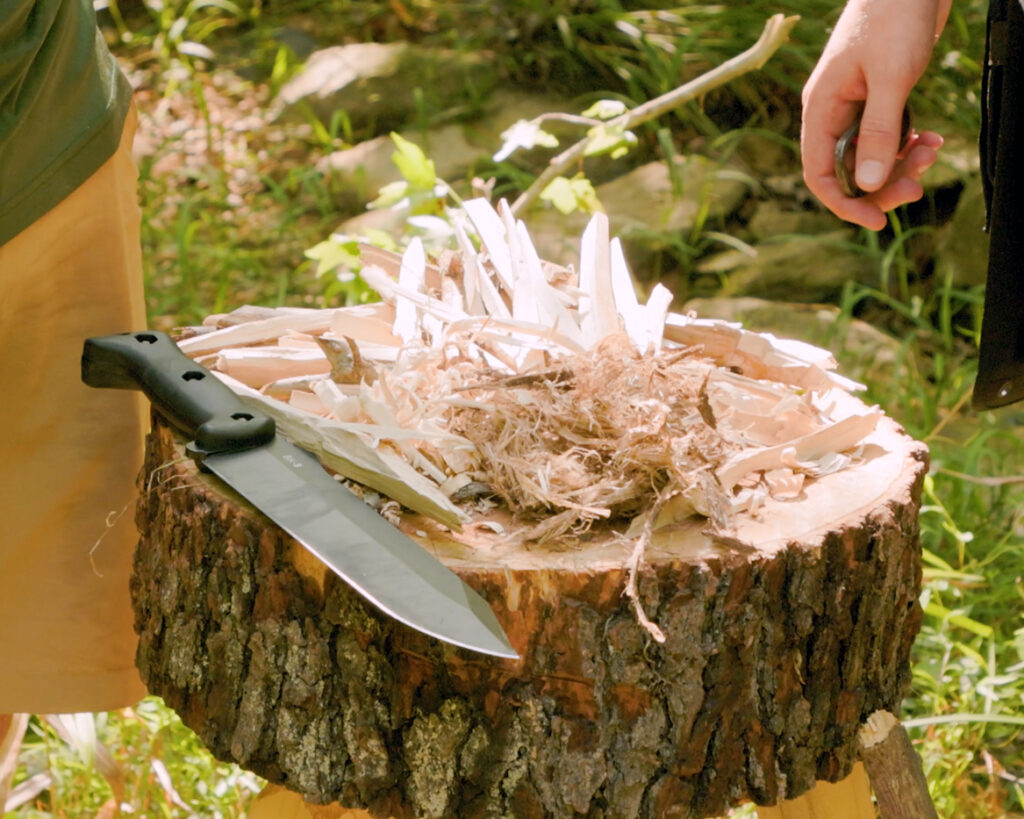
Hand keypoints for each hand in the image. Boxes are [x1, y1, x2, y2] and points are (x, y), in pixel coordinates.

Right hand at [801, 0, 950, 229]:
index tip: (875, 221)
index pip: (819, 173)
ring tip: (933, 151)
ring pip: (871, 155)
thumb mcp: (890, 77)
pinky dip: (910, 143)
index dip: (843, 203)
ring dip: (902, 164)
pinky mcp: (880, 97)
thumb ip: (878, 131)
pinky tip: (932, 138)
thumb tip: (865, 184)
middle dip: (881, 185)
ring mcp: (857, 105)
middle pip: (847, 170)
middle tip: (917, 188)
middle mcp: (834, 112)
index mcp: (821, 108)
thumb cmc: (895, 15)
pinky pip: (889, 136)